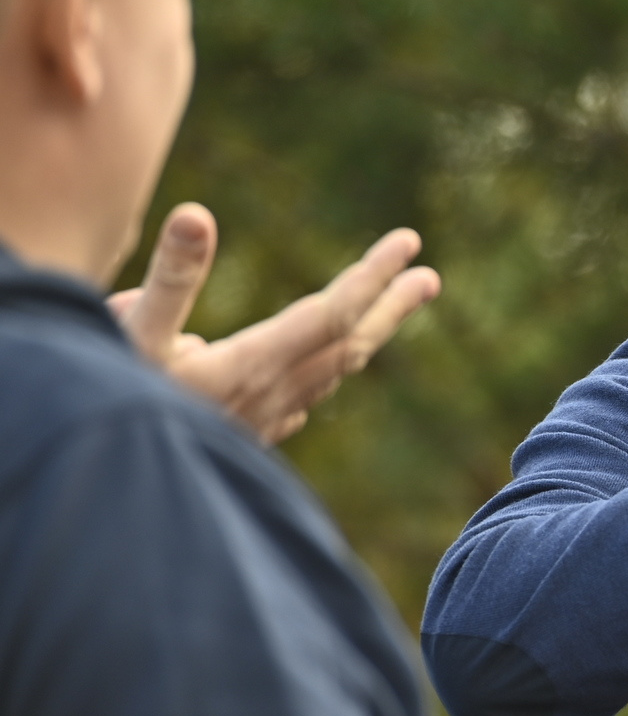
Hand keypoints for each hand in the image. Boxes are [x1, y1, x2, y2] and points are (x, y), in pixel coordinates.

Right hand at [110, 203, 442, 444]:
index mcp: (254, 365)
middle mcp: (272, 394)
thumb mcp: (131, 338)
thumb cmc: (110, 413)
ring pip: (329, 374)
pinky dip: (324, 374)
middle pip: (348, 344)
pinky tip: (323, 374)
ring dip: (363, 337)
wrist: (112, 500)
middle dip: (390, 307)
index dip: (373, 275)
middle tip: (429, 276)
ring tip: (387, 312)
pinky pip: (302, 400)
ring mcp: (263, 422)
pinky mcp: (245, 439)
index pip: (333, 312)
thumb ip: (169, 279)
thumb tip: (198, 215)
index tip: (409, 243)